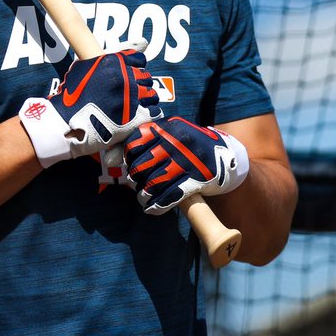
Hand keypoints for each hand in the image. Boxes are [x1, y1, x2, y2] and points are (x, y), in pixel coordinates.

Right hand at [19, 50, 162, 167]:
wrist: (65, 121)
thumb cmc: (71, 94)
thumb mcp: (83, 66)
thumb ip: (104, 58)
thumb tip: (127, 49)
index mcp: (115, 63)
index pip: (139, 60)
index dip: (136, 68)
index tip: (131, 75)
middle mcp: (126, 77)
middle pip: (146, 77)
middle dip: (140, 84)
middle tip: (131, 92)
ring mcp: (131, 98)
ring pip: (151, 94)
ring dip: (145, 99)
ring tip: (137, 105)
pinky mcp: (135, 117)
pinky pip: (153, 112)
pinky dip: (149, 114)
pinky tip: (142, 116)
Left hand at [124, 117, 249, 214]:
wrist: (227, 156)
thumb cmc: (189, 146)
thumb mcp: (169, 135)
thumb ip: (141, 143)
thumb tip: (107, 159)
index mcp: (168, 127)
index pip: (135, 143)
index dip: (129, 158)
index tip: (132, 164)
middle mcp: (177, 142)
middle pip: (142, 166)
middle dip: (136, 179)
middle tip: (138, 183)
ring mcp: (188, 161)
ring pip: (154, 183)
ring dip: (144, 195)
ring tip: (144, 197)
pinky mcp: (197, 180)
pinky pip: (170, 196)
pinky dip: (157, 206)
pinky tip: (152, 208)